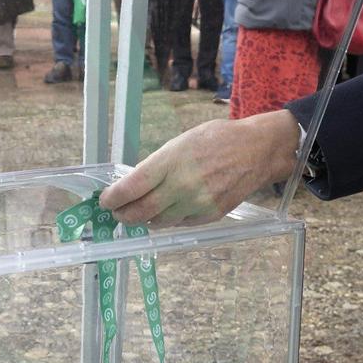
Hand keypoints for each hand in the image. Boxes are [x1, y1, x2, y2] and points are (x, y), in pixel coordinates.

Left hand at [101, 111, 302, 226]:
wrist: (257, 150)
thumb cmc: (218, 139)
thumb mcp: (182, 142)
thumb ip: (159, 164)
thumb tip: (136, 184)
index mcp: (170, 161)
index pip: (130, 188)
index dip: (113, 199)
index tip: (105, 202)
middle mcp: (182, 185)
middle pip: (140, 212)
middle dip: (123, 215)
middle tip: (117, 213)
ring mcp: (197, 203)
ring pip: (159, 222)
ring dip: (146, 219)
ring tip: (141, 212)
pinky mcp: (210, 216)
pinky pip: (180, 223)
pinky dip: (170, 219)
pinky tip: (169, 210)